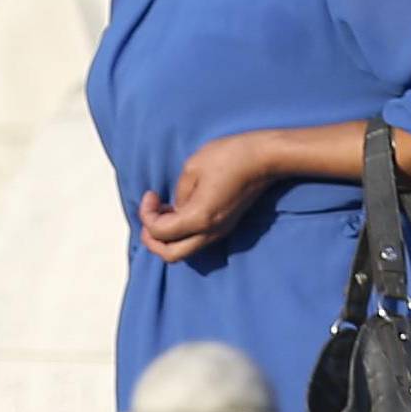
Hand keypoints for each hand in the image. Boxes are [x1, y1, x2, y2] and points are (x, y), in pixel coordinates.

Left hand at [139, 131, 274, 261]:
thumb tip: (175, 209)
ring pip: (184, 251)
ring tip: (163, 212)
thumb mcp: (192, 168)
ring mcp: (220, 232)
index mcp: (199, 218)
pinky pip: (196, 241)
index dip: (147, 215)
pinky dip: (181, 233)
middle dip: (152, 240)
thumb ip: (179, 194)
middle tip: (148, 217)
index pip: (161, 232)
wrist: (264, 159)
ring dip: (167, 237)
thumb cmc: (229, 156)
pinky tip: (179, 211)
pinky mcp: (225, 227)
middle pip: (171, 255)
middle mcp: (210, 232)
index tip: (150, 195)